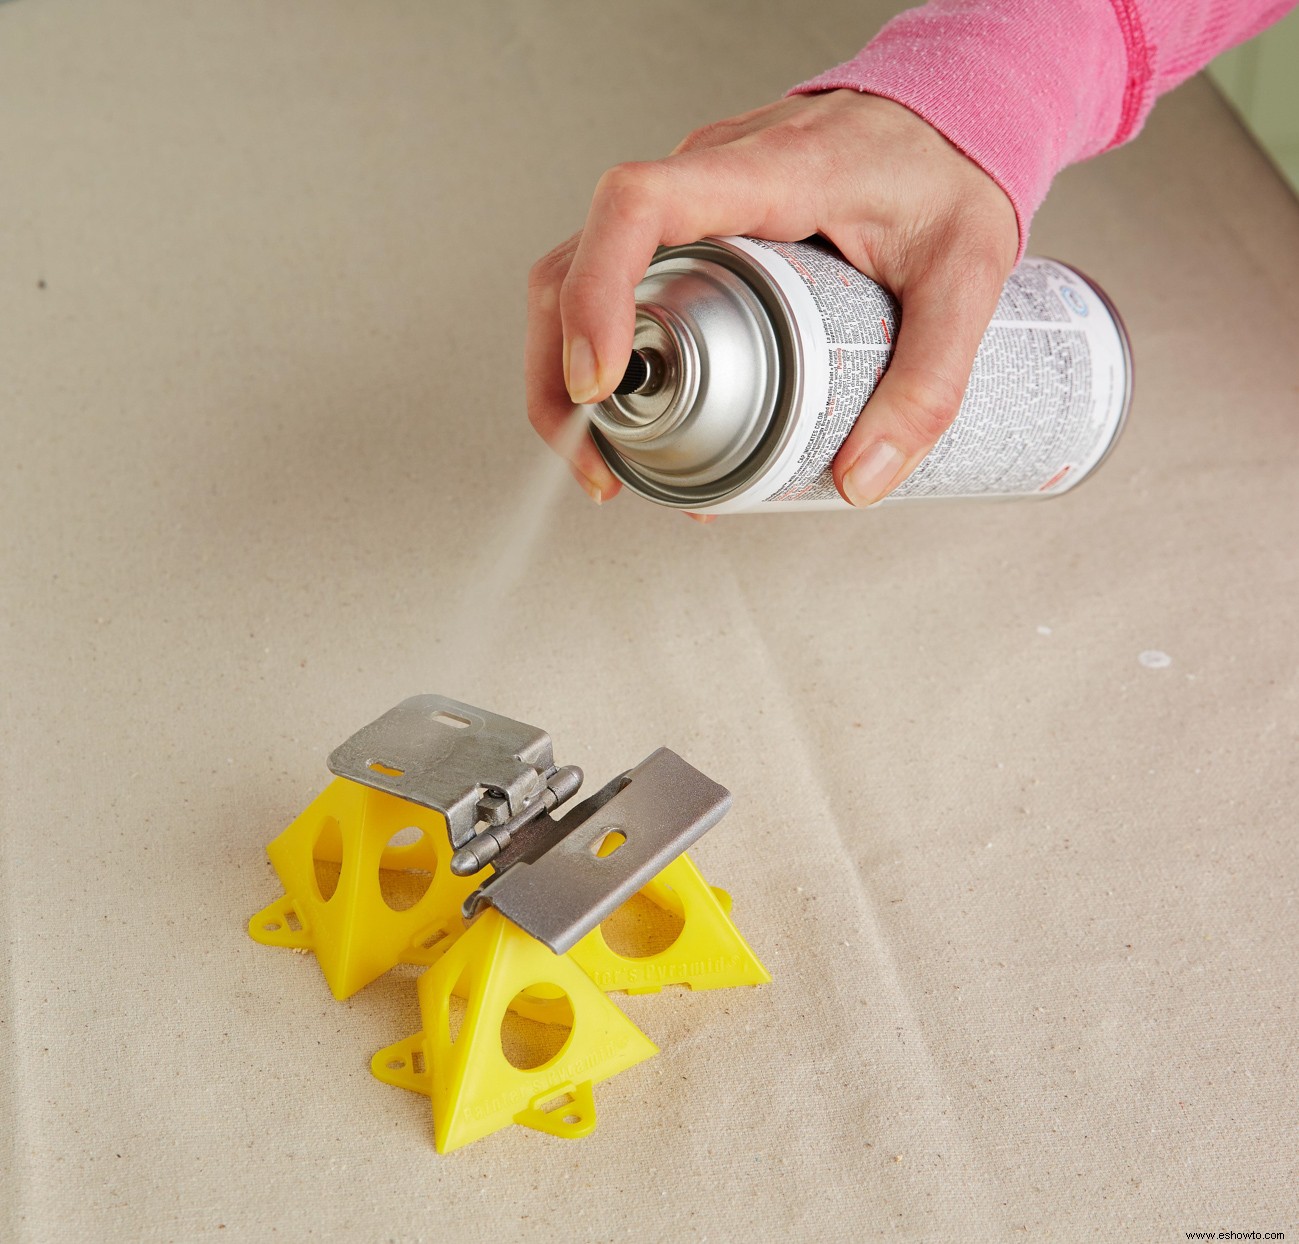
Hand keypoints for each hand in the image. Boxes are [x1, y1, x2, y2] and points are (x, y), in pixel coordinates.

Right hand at [525, 89, 1018, 506]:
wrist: (944, 120)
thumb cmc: (945, 174)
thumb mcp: (966, 279)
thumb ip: (927, 383)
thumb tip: (862, 478)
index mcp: (769, 174)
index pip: (638, 205)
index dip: (597, 292)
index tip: (599, 381)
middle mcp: (708, 175)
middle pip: (578, 256)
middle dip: (558, 368)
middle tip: (595, 461)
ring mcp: (690, 200)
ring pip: (578, 269)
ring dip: (565, 365)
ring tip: (603, 455)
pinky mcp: (690, 224)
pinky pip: (615, 277)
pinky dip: (601, 348)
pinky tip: (629, 411)